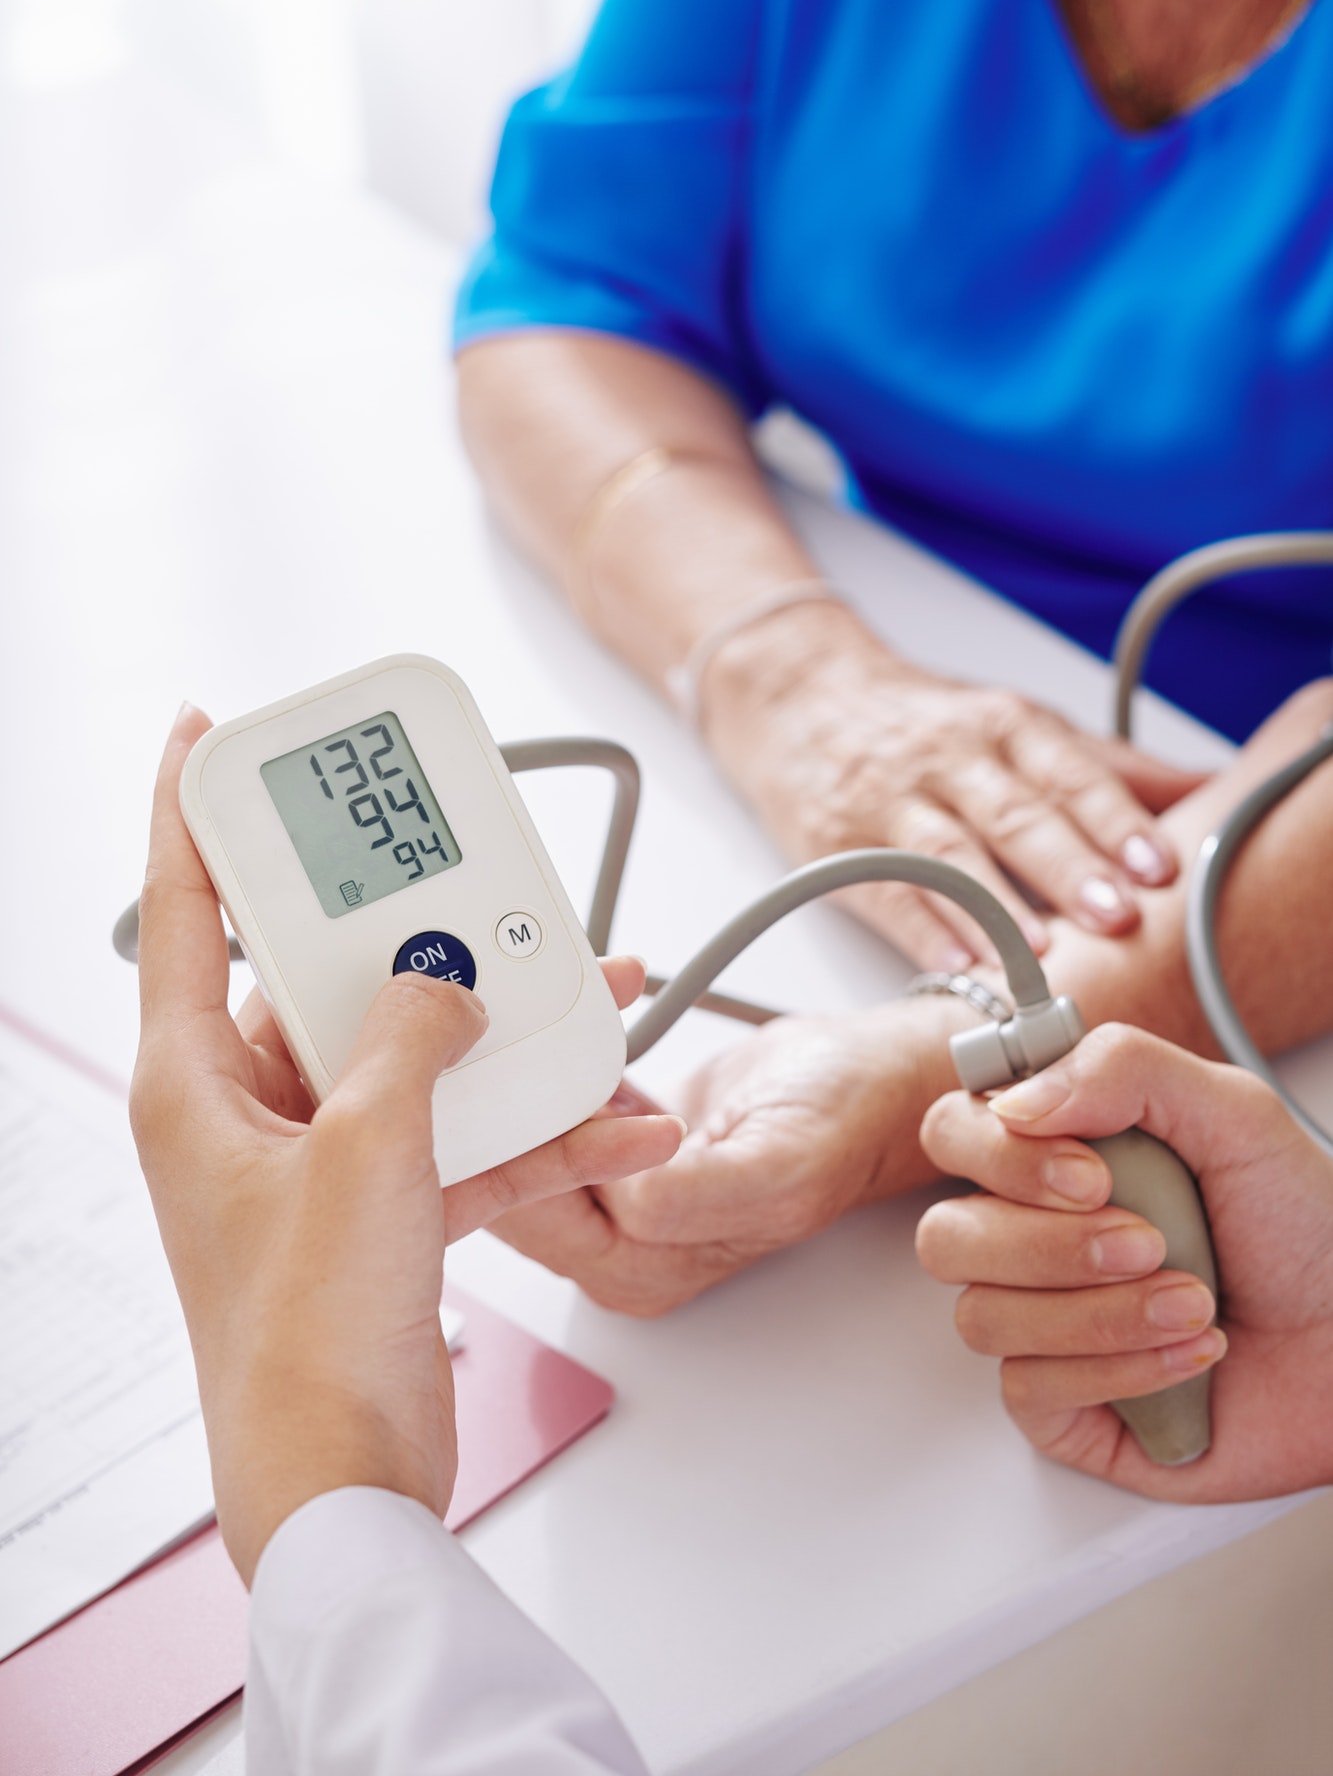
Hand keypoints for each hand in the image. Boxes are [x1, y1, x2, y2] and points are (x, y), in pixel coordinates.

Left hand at [130, 705, 682, 1582]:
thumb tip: (444, 979)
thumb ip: (411, 1040)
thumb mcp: (367, 1150)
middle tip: (463, 864)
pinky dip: (530, 1128)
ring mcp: (318, 1162)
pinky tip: (613, 1116)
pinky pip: (460, 1137)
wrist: (345, 1482)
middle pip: (326, 974)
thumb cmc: (305, 1331)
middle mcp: (245, 1110)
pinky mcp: (382, 1210)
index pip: (182, 909)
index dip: (190, 810)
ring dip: (502, 1035)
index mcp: (193, 1080)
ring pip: (414, 1056)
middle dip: (415, 932)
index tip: (204, 729)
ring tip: (590, 992)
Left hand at [489, 1000, 958, 1315]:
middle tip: (512, 1016)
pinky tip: (586, 1008)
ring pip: (533, 1129)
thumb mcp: (776, 1167)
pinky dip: (567, 1049)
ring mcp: (616, 1189)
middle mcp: (617, 1239)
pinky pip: (566, 1098)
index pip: (530, 1212)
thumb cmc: (844, 1124)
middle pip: (513, 1172)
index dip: (513, 1139)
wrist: (877, 1079)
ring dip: (537, 1061)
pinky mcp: (622, 1139)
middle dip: (512, 1091)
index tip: (508, 1068)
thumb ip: (691, 1194)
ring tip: (556, 999)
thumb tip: (620, 1196)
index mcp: (639, 1266)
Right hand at [705, 606, 1200, 968]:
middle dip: (1069, 868)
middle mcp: (952, 760)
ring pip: (951, 856)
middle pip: (1017, 816)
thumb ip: (1110, 767)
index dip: (1116, 821)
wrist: (800, 696)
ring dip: (997, 908)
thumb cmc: (928, 724)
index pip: (1070, 773)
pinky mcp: (839, 847)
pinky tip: (956, 969)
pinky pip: (886, 892)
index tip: (1159, 866)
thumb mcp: (1017, 725)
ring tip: (1041, 955)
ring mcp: (891, 804)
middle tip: (1118, 916)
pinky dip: (923, 933)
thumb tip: (1214, 790)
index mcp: (1006, 727)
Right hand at [914, 1023, 1332, 1499]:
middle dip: (1048, 1245)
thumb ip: (1123, 1069)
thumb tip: (1017, 1100)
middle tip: (1148, 1242)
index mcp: (1057, 1153)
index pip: (954, 1132)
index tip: (1089, 1171)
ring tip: (1193, 1301)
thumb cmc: (1306, 1227)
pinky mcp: (1066, 1406)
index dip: (996, 1153)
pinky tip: (1188, 1356)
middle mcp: (1037, 1234)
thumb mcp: (1234, 1113)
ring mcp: (1045, 1322)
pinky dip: (1117, 1369)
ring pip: (982, 1318)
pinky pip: (1028, 1391)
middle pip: (947, 1236)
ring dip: (1098, 1313)